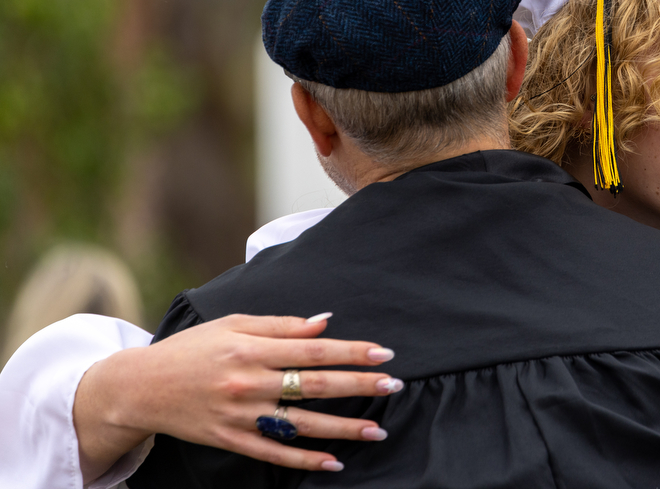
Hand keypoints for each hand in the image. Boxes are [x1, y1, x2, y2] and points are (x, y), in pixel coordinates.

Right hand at [74, 313, 403, 479]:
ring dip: (343, 429)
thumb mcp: (233, 324)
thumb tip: (325, 322)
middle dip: (358, 386)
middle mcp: (248, 383)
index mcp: (251, 349)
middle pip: (314, 385)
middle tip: (393, 386)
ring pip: (301, 424)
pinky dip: (305, 459)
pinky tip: (334, 461)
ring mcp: (240, 415)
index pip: (313, 350)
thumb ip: (280, 325)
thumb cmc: (192, 349)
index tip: (383, 353)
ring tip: (377, 430)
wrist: (141, 387)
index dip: (351, 351)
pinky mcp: (231, 440)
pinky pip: (274, 453)